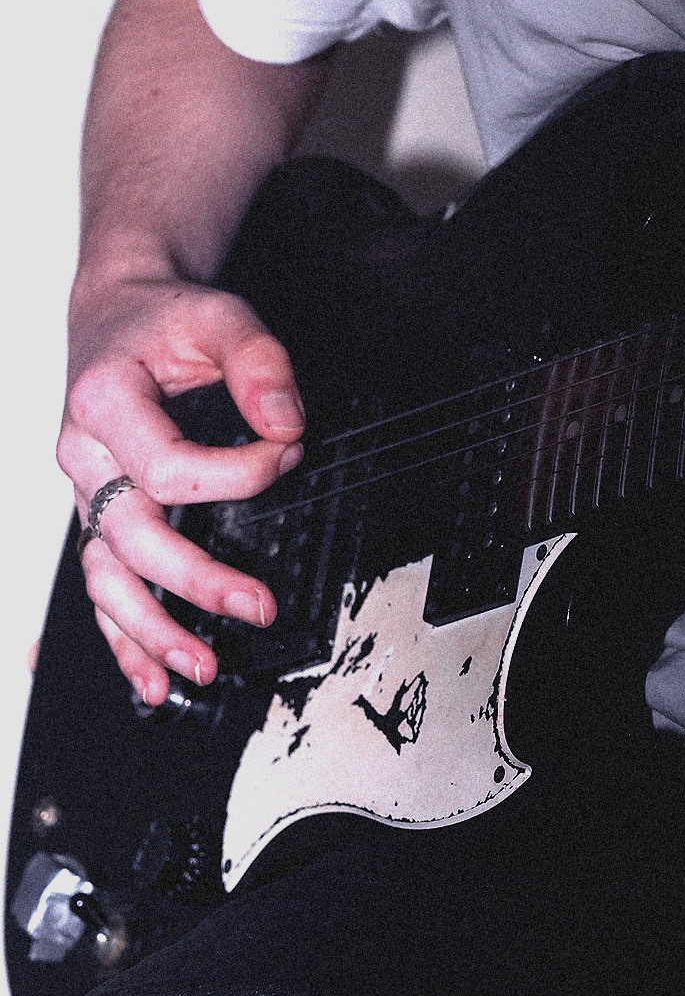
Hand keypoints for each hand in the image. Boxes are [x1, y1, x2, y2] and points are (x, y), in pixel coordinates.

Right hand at [60, 275, 305, 705]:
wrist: (117, 314)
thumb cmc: (164, 320)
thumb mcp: (220, 317)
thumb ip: (260, 363)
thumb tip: (286, 425)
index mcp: (103, 404)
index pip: (168, 467)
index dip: (238, 473)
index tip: (289, 453)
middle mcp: (84, 457)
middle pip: (131, 537)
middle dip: (196, 581)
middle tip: (258, 607)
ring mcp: (87, 495)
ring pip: (105, 578)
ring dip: (149, 632)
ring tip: (198, 669)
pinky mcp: (99, 519)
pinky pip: (102, 588)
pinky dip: (124, 639)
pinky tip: (150, 680)